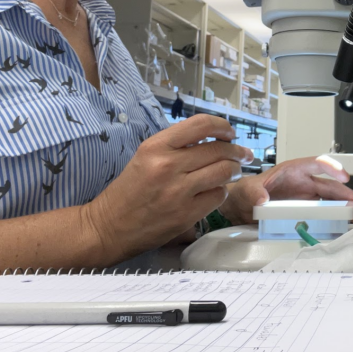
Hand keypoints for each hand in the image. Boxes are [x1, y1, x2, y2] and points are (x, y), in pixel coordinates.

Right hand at [82, 115, 253, 260]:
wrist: (109, 227)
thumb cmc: (129, 190)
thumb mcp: (146, 156)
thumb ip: (177, 145)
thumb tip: (213, 138)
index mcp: (156, 146)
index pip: (201, 125)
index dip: (222, 126)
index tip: (230, 133)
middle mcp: (168, 165)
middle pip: (218, 150)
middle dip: (236, 151)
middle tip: (243, 154)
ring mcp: (178, 191)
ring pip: (223, 172)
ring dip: (234, 170)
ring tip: (233, 171)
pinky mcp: (186, 214)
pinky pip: (218, 196)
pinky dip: (221, 192)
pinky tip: (215, 191)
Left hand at [222, 155, 352, 224]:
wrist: (240, 208)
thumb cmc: (246, 191)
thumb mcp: (247, 189)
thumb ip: (254, 193)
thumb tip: (262, 200)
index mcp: (293, 171)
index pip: (316, 164)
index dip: (331, 168)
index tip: (343, 176)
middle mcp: (303, 183)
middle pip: (330, 186)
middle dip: (347, 194)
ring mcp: (305, 198)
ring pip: (331, 201)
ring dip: (345, 208)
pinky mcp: (304, 212)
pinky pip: (323, 215)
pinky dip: (334, 220)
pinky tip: (343, 226)